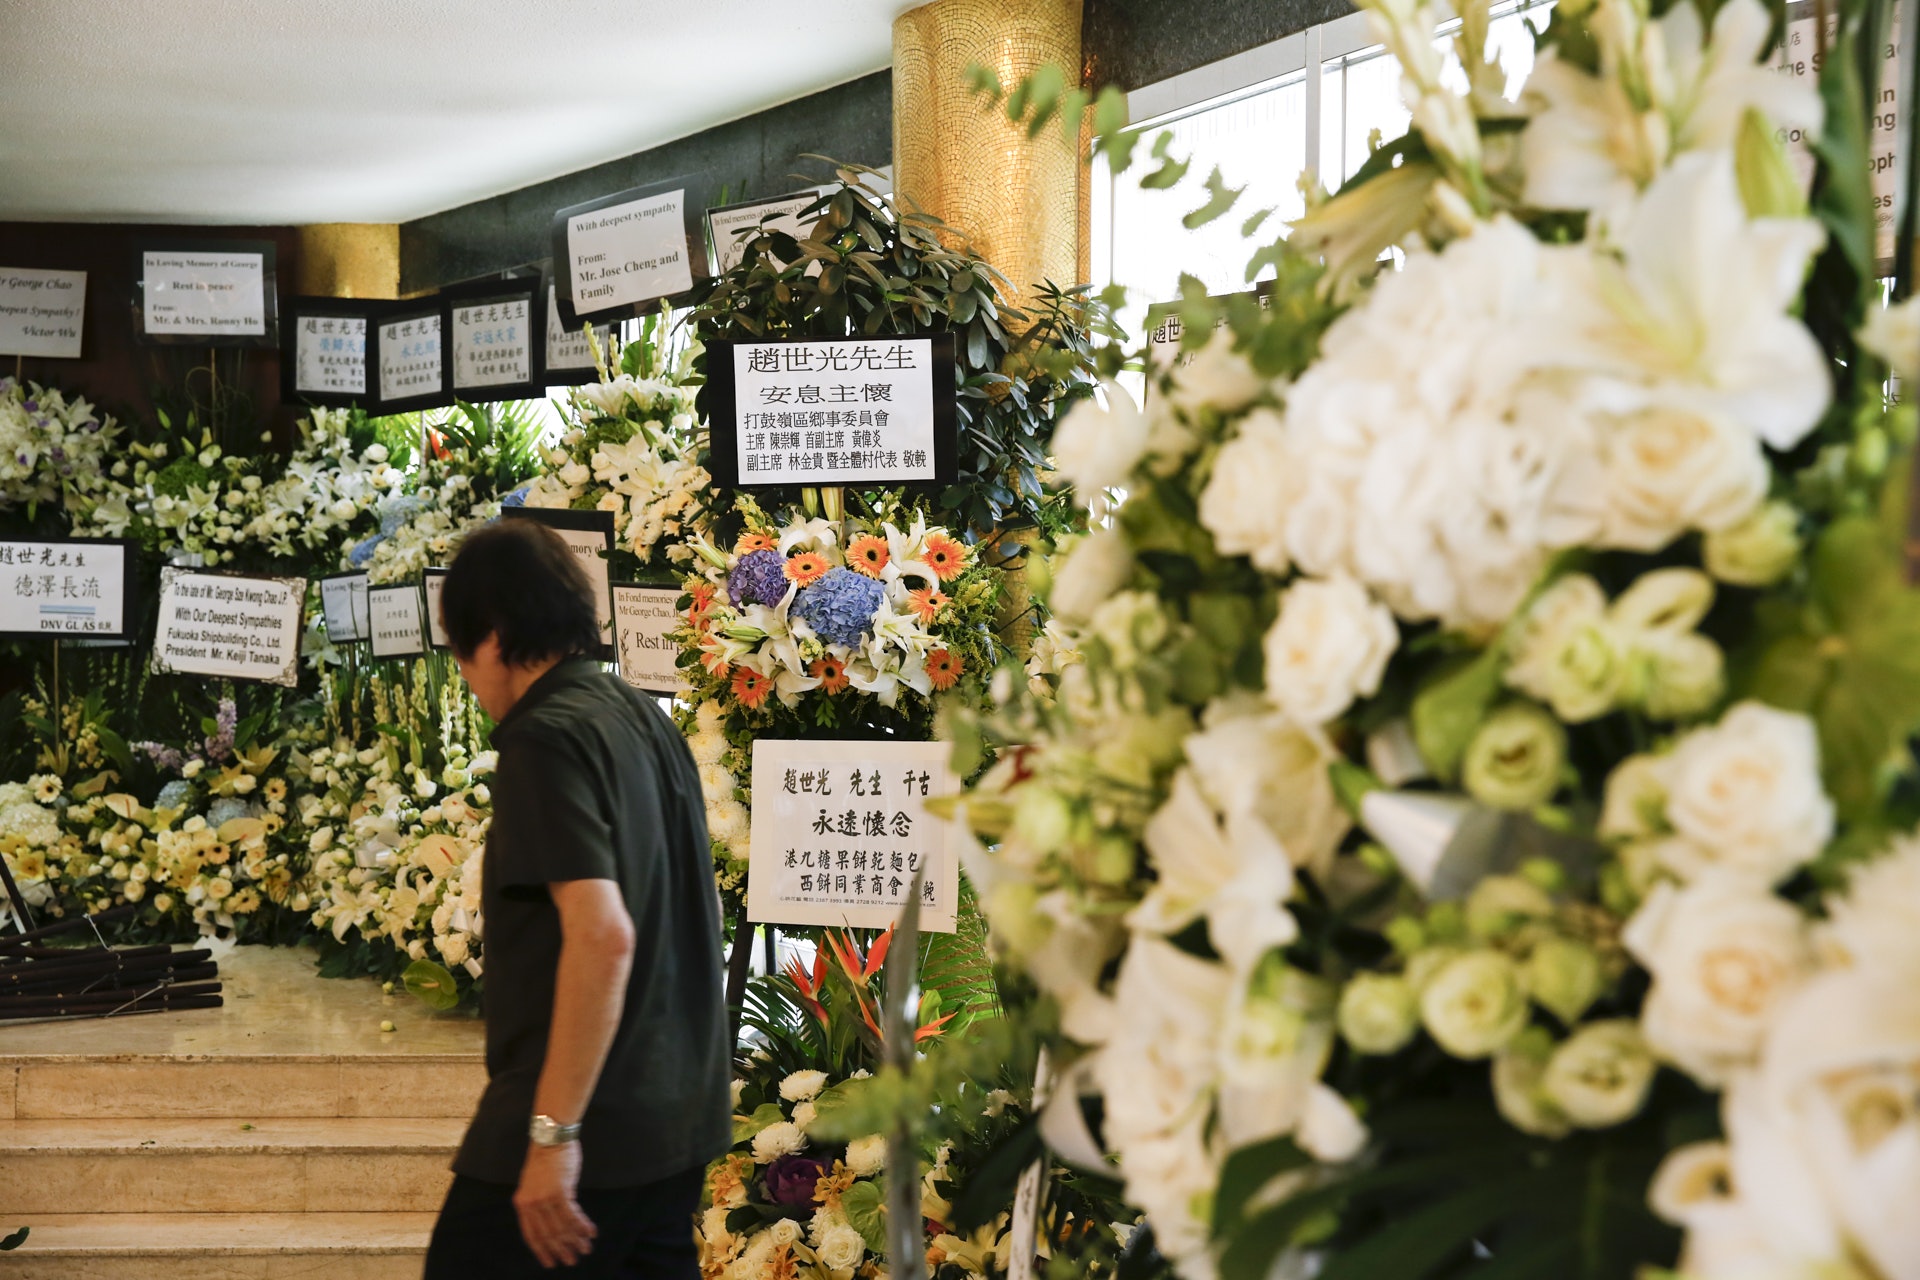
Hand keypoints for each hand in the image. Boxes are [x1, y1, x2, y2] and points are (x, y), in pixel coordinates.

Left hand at [514, 1141, 595, 1268]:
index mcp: (522, 1203)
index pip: (531, 1235)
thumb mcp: (534, 1185)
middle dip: (561, 1250)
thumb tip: (555, 1224)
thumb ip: (539, 1204)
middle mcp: (531, 1204)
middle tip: (573, 1260)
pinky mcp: (560, 1191)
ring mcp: (545, 1198)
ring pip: (561, 1227)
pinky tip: (591, 1233)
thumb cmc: (546, 1159)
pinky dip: (583, 1226)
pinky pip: (573, 1215)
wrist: (551, 1138)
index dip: (542, 1251)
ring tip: (585, 1249)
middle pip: (548, 1235)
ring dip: (575, 1240)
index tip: (551, 1262)